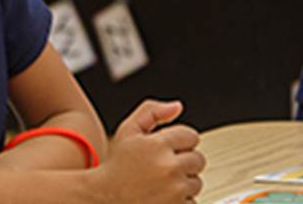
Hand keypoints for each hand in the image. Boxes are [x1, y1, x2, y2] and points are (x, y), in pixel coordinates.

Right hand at [89, 100, 205, 203]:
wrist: (104, 197)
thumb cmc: (117, 165)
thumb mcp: (128, 130)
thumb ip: (152, 111)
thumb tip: (177, 106)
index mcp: (157, 145)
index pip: (191, 136)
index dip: (179, 141)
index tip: (166, 149)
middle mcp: (169, 168)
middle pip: (198, 159)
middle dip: (183, 161)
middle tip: (162, 166)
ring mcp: (174, 192)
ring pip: (196, 182)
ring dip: (183, 182)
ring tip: (160, 182)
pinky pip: (193, 201)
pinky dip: (181, 201)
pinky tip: (163, 196)